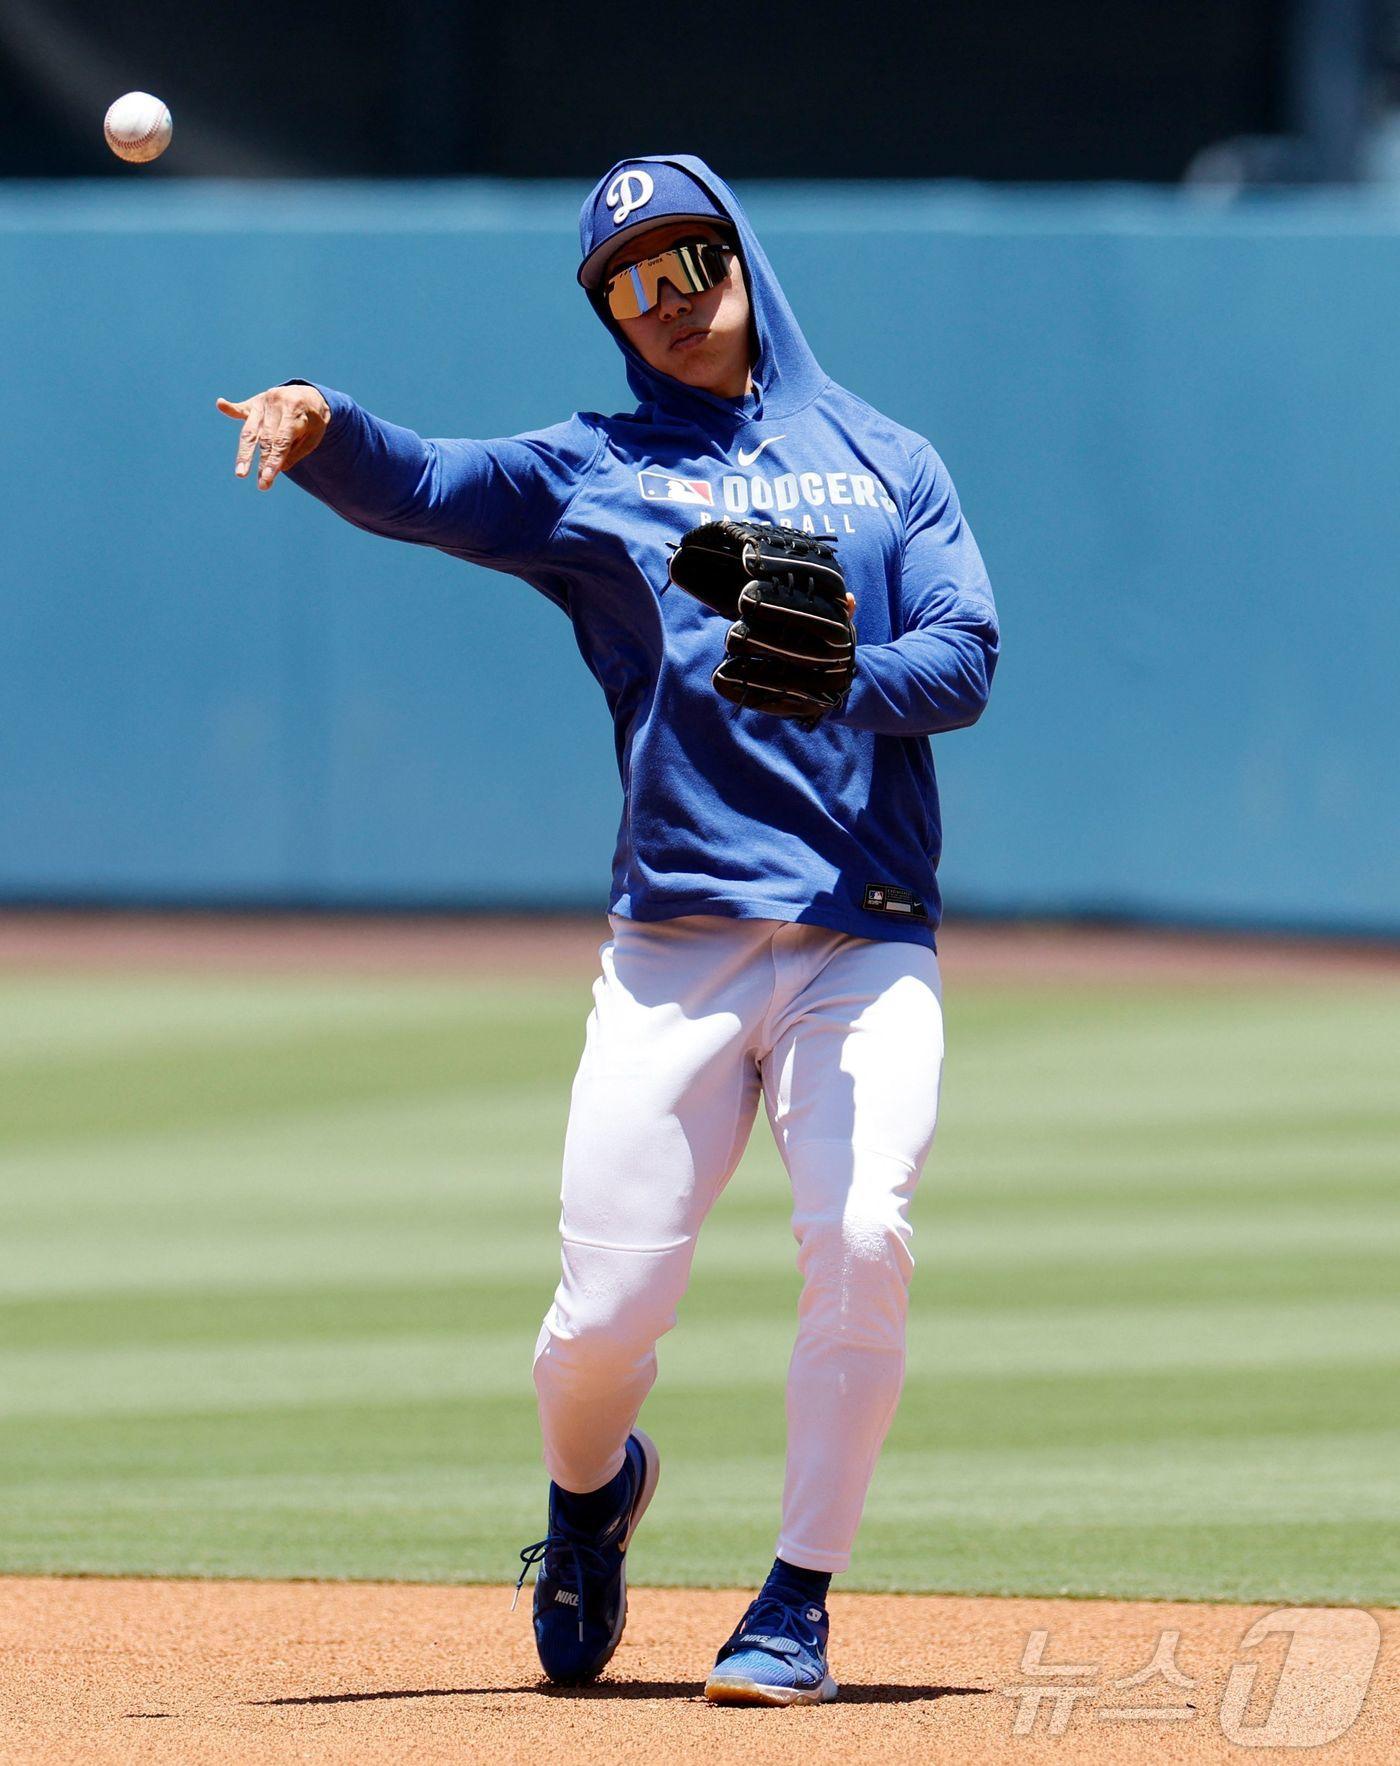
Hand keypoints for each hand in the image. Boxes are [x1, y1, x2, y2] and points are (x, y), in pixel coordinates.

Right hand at [216, 384, 330, 489]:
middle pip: (265, 439)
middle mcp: (277, 404)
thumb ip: (296, 451)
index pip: (282, 441)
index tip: (268, 479)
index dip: (274, 461)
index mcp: (295, 412)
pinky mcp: (254, 402)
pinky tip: (221, 404)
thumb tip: (279, 469)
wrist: (309, 394)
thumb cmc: (312, 420)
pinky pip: (241, 408)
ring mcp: (264, 402)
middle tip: (262, 485)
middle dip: (262, 463)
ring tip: (240, 472)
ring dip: (244, 453)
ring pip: (250, 430)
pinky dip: (230, 409)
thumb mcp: (314, 436)